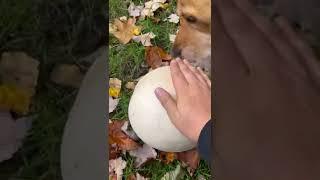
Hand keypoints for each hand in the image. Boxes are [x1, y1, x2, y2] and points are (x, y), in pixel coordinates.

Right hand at [154, 59, 210, 142]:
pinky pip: (206, 79)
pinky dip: (202, 73)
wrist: (211, 129)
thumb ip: (166, 101)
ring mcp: (205, 89)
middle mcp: (195, 87)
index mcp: (184, 92)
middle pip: (187, 72)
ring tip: (187, 63)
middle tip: (178, 59)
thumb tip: (157, 90)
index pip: (177, 76)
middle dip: (182, 65)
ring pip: (197, 74)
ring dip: (191, 67)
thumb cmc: (191, 125)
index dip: (174, 68)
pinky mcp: (212, 92)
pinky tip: (200, 71)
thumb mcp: (175, 116)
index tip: (172, 61)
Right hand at [214, 0, 319, 178]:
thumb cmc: (259, 169)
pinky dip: (289, 33)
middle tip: (221, 0)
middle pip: (247, 34)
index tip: (209, 9)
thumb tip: (196, 83)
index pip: (223, 46)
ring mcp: (296, 77)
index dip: (215, 24)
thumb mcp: (222, 145)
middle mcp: (268, 76)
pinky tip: (281, 23)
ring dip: (256, 17)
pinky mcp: (316, 85)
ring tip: (243, 3)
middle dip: (231, 13)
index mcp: (240, 92)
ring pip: (274, 36)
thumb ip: (213, 111)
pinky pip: (300, 49)